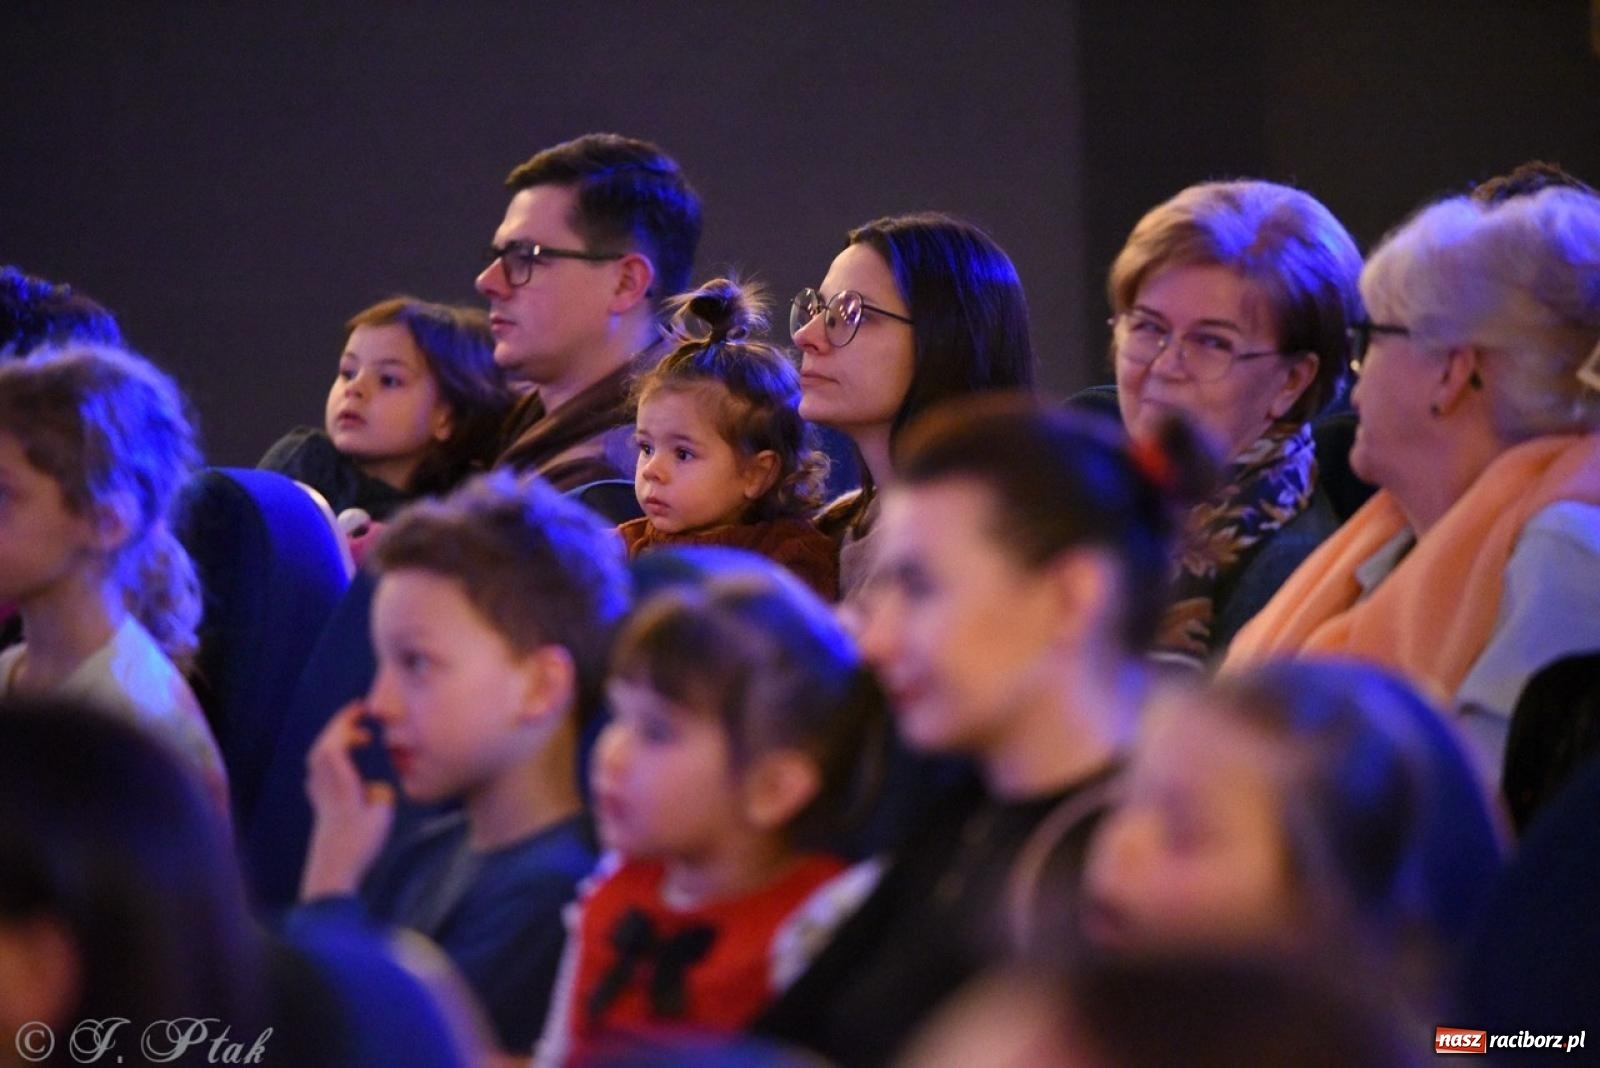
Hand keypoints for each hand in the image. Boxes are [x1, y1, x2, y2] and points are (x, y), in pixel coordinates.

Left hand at [299, 699, 395, 899]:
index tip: (362, 709)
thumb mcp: (381, 815)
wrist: (332, 875)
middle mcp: (325, 786)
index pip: (335, 744)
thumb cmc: (358, 846)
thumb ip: (380, 795)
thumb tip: (374, 790)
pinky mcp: (320, 809)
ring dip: (334, 743)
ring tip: (355, 739)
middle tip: (359, 716)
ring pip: (318, 761)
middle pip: (323, 747)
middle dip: (339, 727)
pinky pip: (318, 774)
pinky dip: (329, 761)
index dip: (346, 723)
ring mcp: (319, 798)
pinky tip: (341, 767)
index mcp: (340, 783)